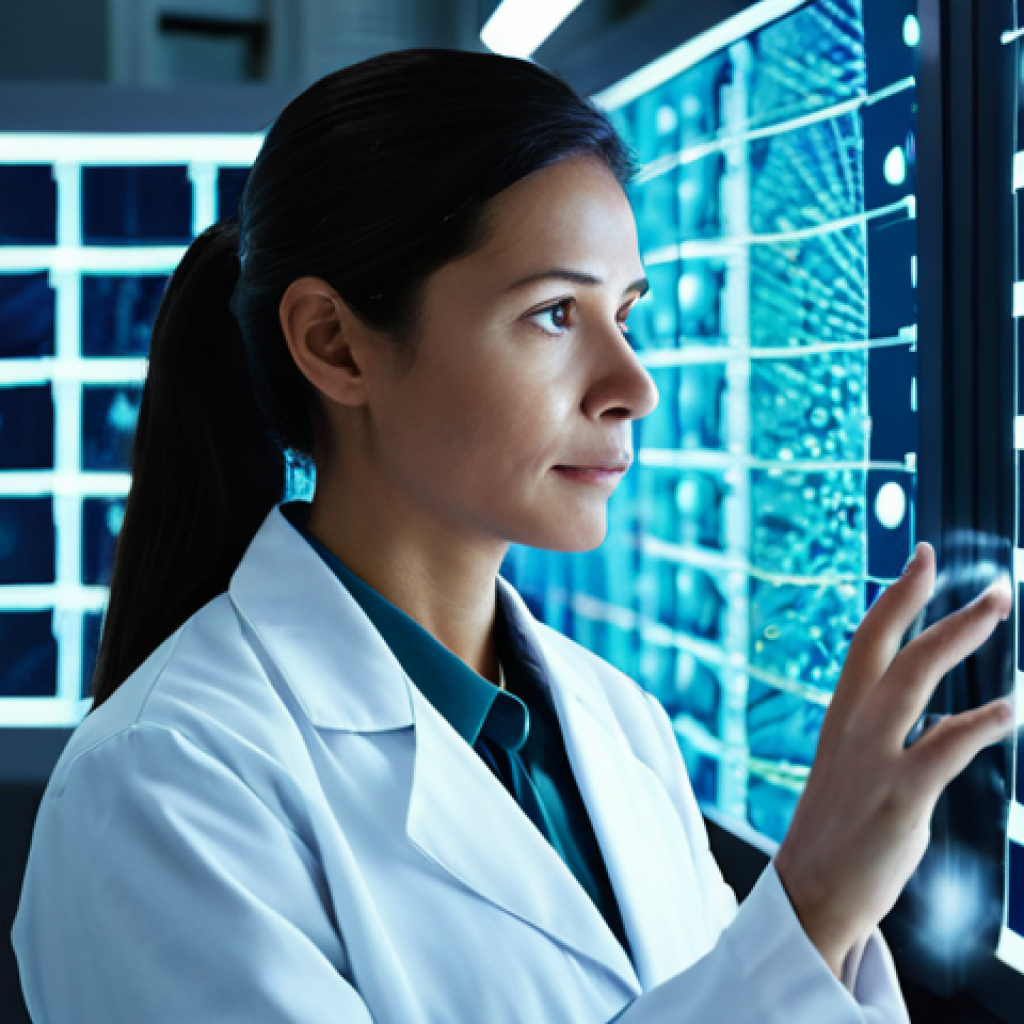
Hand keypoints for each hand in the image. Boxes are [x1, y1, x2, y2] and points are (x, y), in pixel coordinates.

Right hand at [773, 541, 1012, 977]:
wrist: (811, 891)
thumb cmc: (839, 830)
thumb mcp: (852, 768)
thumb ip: (889, 737)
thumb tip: (941, 722)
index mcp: (842, 717)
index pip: (868, 641)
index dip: (896, 596)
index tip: (921, 557)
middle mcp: (853, 726)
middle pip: (890, 646)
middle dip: (932, 603)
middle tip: (988, 582)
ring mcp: (873, 758)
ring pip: (913, 677)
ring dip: (957, 635)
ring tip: (996, 606)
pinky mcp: (899, 796)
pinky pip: (943, 747)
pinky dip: (980, 723)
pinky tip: (1010, 709)